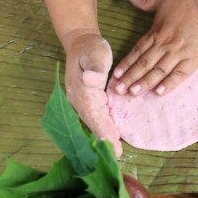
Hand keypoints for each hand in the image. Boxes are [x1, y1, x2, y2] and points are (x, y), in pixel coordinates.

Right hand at [62, 30, 122, 156]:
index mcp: (82, 91)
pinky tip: (113, 137)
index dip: (103, 130)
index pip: (94, 115)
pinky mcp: (89, 101)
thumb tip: (92, 80)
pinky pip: (97, 117)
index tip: (113, 144)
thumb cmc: (90, 48)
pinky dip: (104, 128)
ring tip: (115, 151)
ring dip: (104, 136)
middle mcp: (79, 100)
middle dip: (104, 139)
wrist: (81, 42)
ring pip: (94, 122)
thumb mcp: (94, 52)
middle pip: (93, 123)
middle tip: (117, 155)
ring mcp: (82, 102)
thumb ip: (94, 66)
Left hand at [110, 0, 197, 96]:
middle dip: (130, 77)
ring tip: (134, 93)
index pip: (137, 51)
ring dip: (145, 82)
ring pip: (158, 71)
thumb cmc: (188, 2)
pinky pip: (179, 74)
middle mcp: (164, 45)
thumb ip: (145, 0)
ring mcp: (179, 54)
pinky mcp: (194, 60)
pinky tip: (159, 93)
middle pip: (144, 64)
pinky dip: (169, 84)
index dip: (126, 63)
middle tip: (119, 90)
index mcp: (156, 33)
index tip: (115, 75)